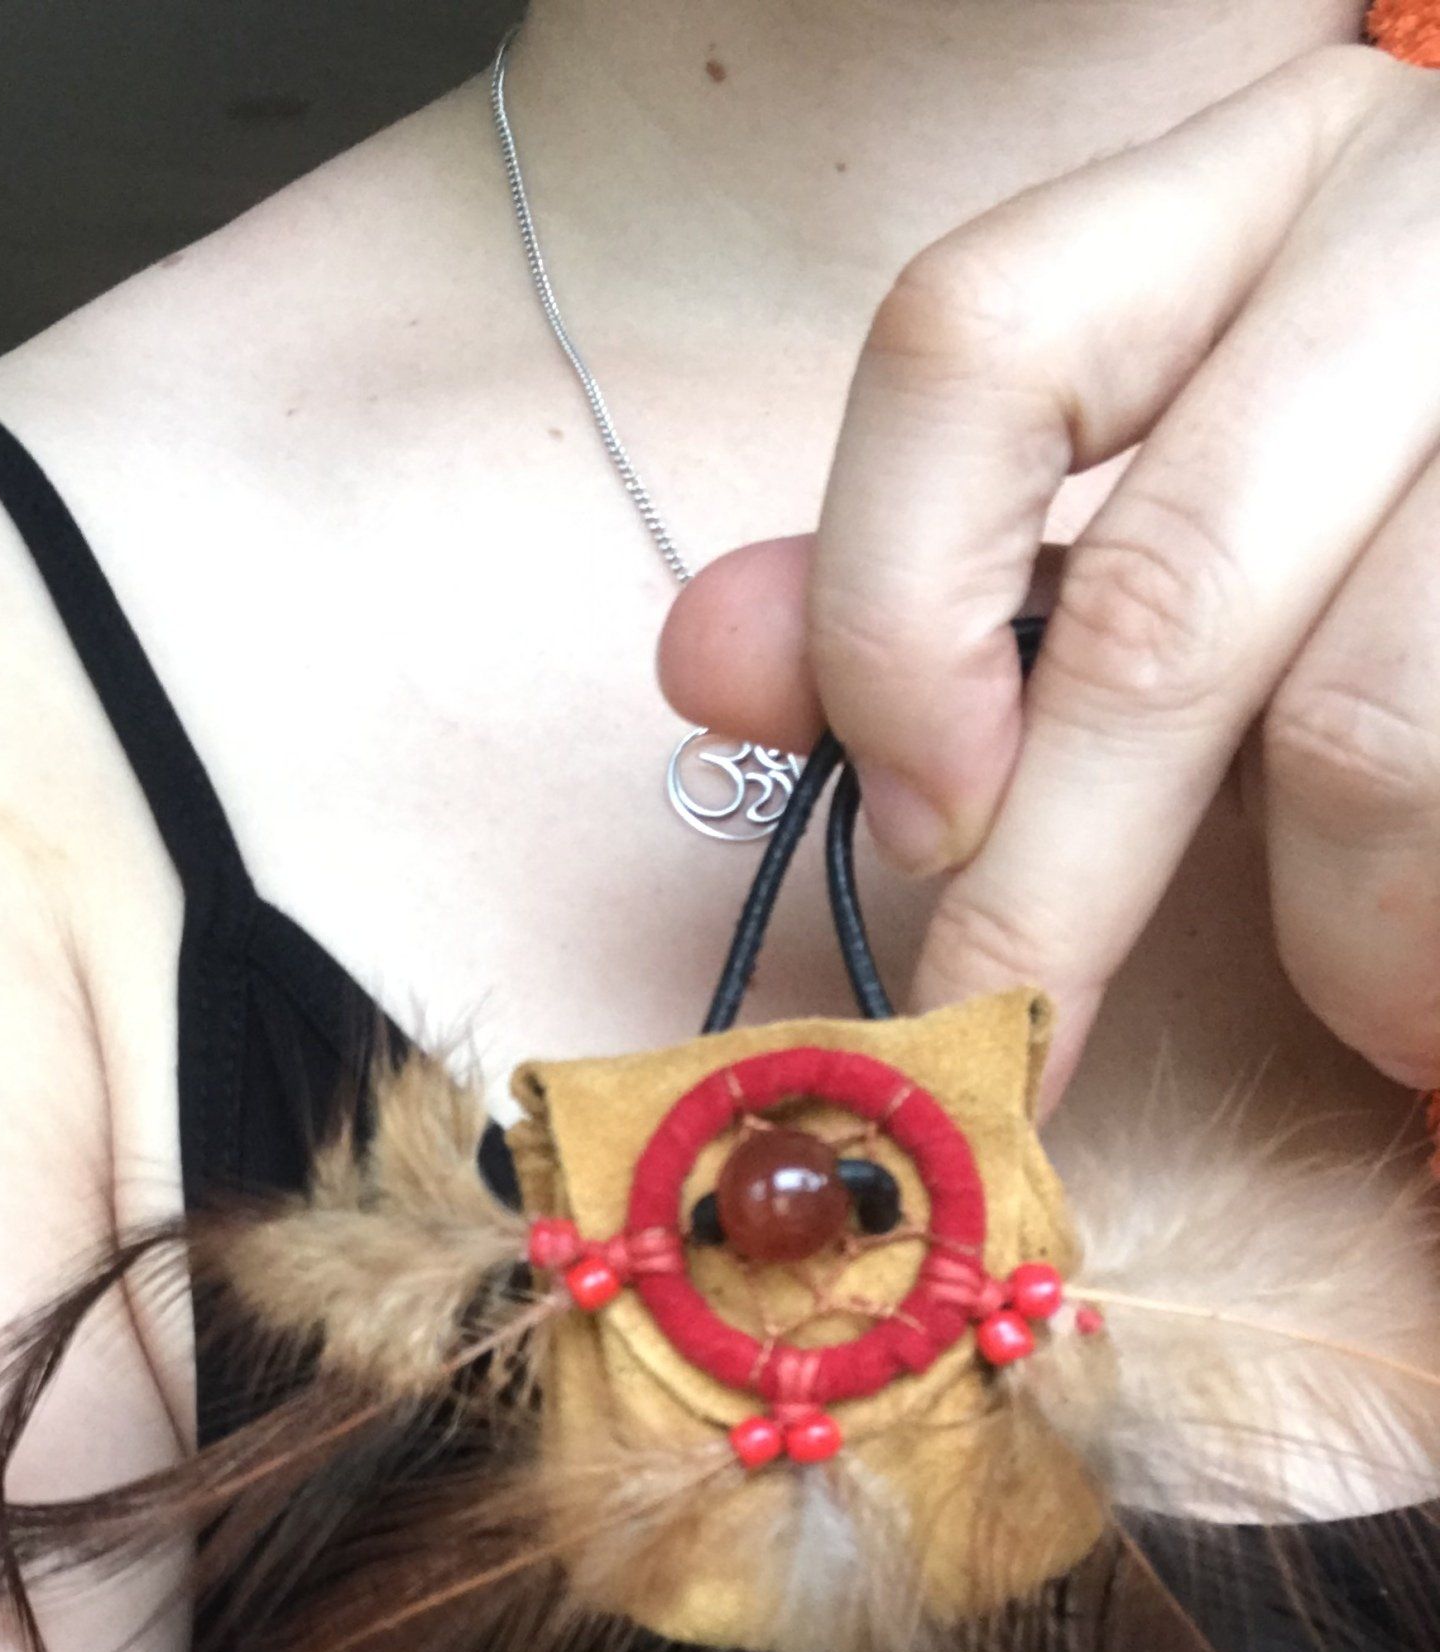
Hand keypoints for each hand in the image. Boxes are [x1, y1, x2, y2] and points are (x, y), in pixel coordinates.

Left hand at [658, 44, 1439, 1108]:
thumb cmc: (1390, 532)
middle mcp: (1417, 238)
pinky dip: (1431, 938)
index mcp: (1257, 190)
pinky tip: (1439, 953)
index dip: (893, 617)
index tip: (912, 828)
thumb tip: (710, 663)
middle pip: (1162, 599)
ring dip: (1340, 929)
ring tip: (1372, 987)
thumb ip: (942, 571)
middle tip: (1022, 1035)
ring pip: (1369, 730)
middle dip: (1054, 885)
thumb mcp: (1172, 510)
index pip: (974, 344)